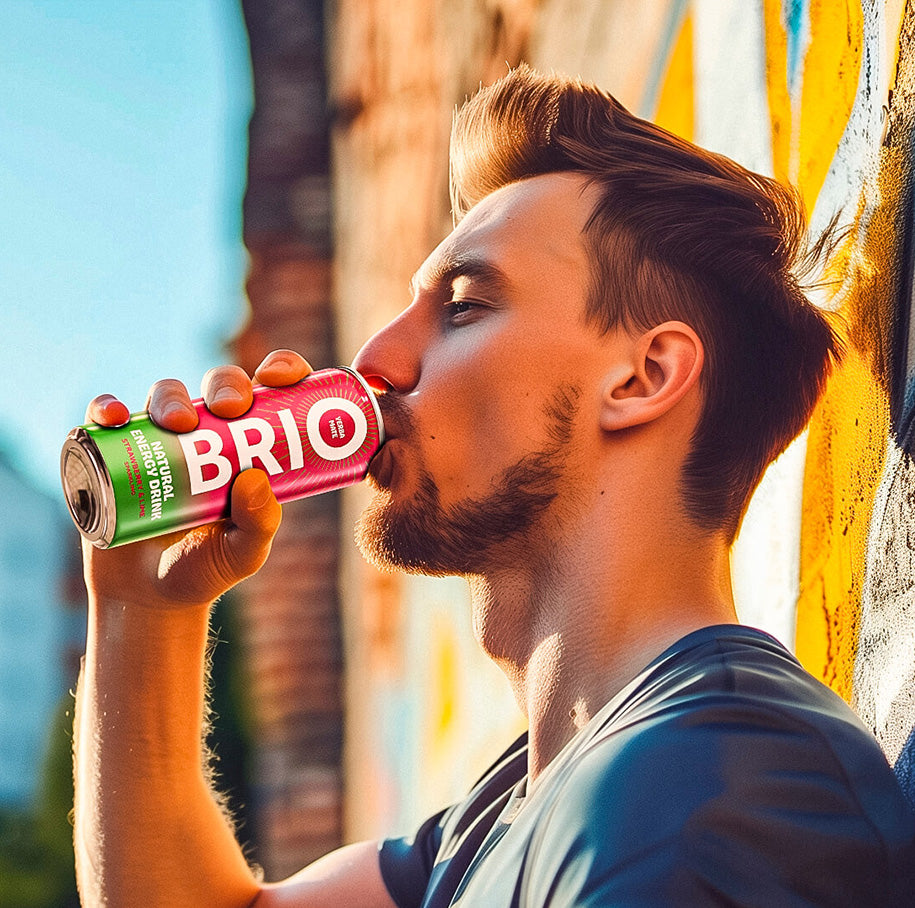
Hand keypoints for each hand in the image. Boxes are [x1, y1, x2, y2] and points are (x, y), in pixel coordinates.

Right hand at [81, 350, 311, 608]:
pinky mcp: (117, 449)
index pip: (272, 392)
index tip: (279, 379)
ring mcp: (161, 437)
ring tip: (179, 424)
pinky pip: (108, 417)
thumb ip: (259, 524)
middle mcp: (207, 431)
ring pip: (166, 394)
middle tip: (230, 407)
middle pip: (220, 386)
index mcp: (250, 444)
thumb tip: (255, 479)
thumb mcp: (243, 554)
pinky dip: (108, 409)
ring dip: (172, 397)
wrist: (148, 594)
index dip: (281, 371)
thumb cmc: (206, 567)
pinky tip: (114, 418)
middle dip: (226, 384)